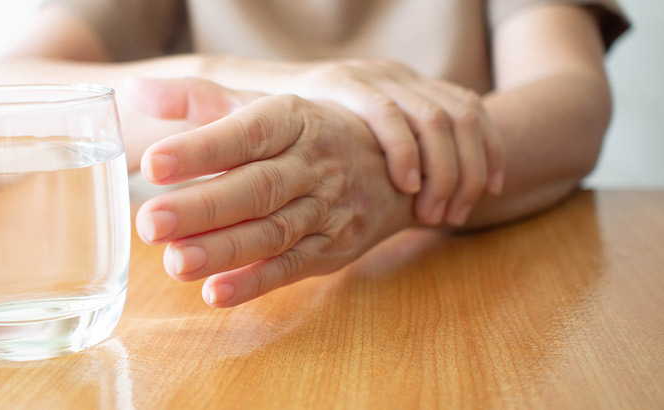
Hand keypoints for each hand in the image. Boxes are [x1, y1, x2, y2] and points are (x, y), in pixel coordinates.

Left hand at [132, 78, 412, 306]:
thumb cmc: (303, 133)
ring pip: (274, 231)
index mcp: (291, 119)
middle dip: (203, 208)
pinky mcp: (332, 248)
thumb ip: (196, 99)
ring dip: (224, 250)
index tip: (154, 163)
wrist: (391, 167)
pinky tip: (216, 293)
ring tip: (175, 263)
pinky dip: (256, 282)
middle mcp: (311, 163)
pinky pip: (293, 267)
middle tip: (150, 223)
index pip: (245, 133)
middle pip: (257, 187)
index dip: (202, 150)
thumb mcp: (258, 105)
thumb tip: (133, 91)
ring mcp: (326, 209)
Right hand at [288, 59, 504, 225]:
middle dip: (469, 172)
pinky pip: (389, 116)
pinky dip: (406, 152)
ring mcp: (374, 76)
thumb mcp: (362, 136)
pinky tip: (406, 186)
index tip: (493, 190)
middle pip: (463, 117)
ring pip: (436, 119)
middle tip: (454, 215)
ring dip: (445, 171)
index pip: (472, 109)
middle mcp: (400, 75)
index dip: (491, 150)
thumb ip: (397, 151)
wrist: (254, 89)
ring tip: (432, 213)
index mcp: (412, 84)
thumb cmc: (312, 130)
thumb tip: (440, 190)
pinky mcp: (343, 84)